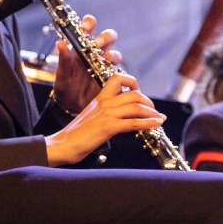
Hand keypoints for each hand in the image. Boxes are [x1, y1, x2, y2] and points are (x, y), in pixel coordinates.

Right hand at [44, 74, 164, 165]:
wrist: (63, 144)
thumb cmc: (77, 134)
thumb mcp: (93, 116)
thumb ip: (106, 112)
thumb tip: (122, 116)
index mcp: (100, 97)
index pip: (118, 78)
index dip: (133, 83)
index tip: (139, 93)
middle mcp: (105, 102)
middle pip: (134, 94)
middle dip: (148, 102)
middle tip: (153, 111)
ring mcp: (107, 114)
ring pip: (136, 107)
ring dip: (152, 113)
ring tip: (159, 119)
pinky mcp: (108, 127)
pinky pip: (133, 123)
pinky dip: (148, 123)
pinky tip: (156, 124)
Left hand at [52, 19, 121, 113]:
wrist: (69, 105)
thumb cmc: (64, 85)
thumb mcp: (61, 73)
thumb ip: (62, 59)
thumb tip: (60, 43)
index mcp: (83, 46)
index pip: (90, 26)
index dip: (89, 23)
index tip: (84, 28)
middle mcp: (97, 52)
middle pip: (109, 36)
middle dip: (105, 37)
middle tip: (97, 43)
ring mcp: (105, 65)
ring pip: (116, 54)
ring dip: (113, 54)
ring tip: (107, 59)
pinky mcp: (111, 78)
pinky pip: (120, 73)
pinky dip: (118, 73)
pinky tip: (112, 76)